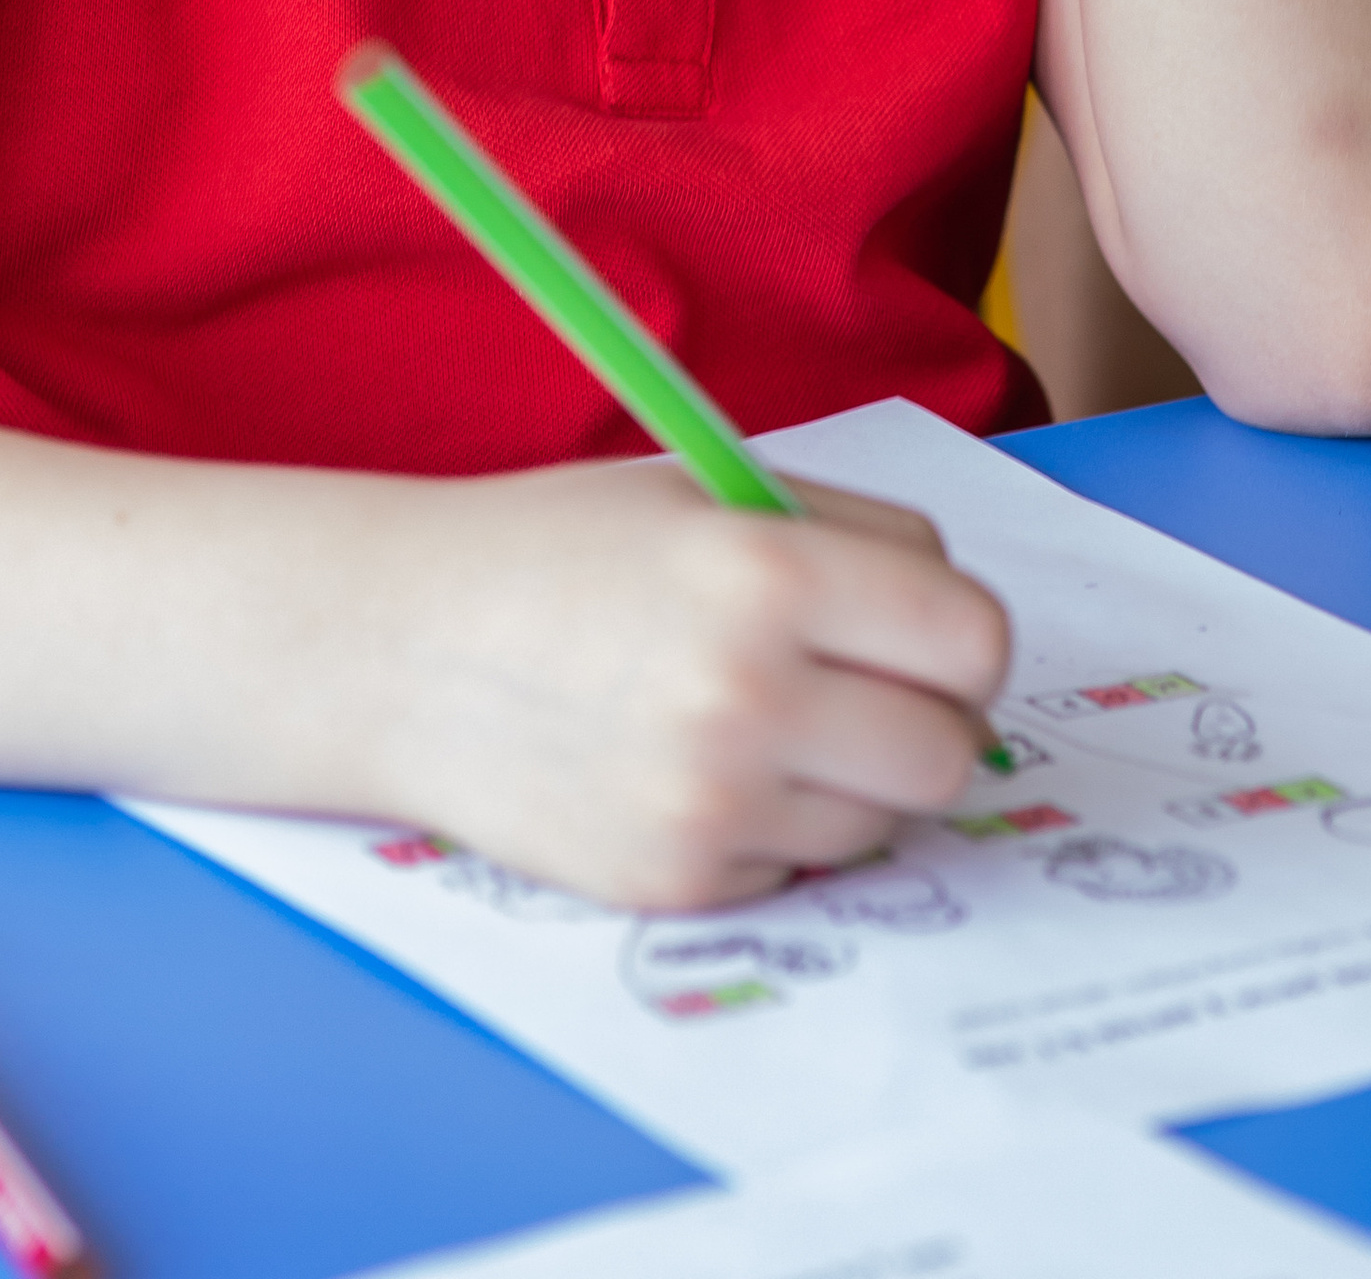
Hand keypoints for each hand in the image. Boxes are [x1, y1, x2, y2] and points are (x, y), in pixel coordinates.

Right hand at [372, 460, 1008, 911]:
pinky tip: (696, 768)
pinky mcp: (676, 879)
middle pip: (947, 750)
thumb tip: (959, 630)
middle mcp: (747, 690)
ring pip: (883, 821)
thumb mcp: (704, 491)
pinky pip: (798, 866)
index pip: (970, 636)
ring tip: (762, 723)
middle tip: (863, 691)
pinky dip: (774, 826)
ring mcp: (711, 799)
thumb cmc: (558, 550)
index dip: (959, 637)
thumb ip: (845, 541)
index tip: (926, 635)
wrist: (400, 645)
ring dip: (850, 779)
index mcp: (766, 569)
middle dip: (924, 719)